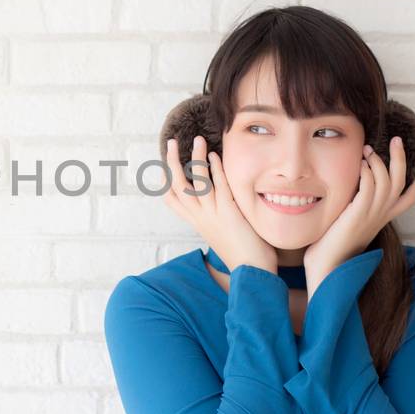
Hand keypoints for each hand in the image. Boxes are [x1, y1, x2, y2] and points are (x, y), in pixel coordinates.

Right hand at [162, 134, 277, 274]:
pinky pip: (220, 186)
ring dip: (196, 158)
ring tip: (198, 140)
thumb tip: (220, 207)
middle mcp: (201, 217)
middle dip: (173, 163)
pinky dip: (216, 170)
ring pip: (197, 182)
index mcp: (197, 223)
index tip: (163, 167)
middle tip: (172, 143)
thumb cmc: (242, 256)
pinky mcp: (229, 213)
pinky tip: (216, 156)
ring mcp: (214, 214)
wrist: (252, 273)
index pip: (172, 201)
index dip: (164, 182)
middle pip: (177, 186)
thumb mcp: (221, 235)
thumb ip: (217, 219)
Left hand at [302, 135, 414, 295]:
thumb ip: (356, 205)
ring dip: (379, 161)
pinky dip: (367, 172)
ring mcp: (372, 215)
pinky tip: (360, 163)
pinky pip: (369, 187)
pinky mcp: (359, 214)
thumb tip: (351, 189)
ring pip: (388, 181)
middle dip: (401, 159)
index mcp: (383, 218)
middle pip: (401, 183)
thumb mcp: (350, 221)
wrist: (327, 267)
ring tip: (367, 149)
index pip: (410, 198)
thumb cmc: (332, 246)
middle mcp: (382, 216)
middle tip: (396, 139)